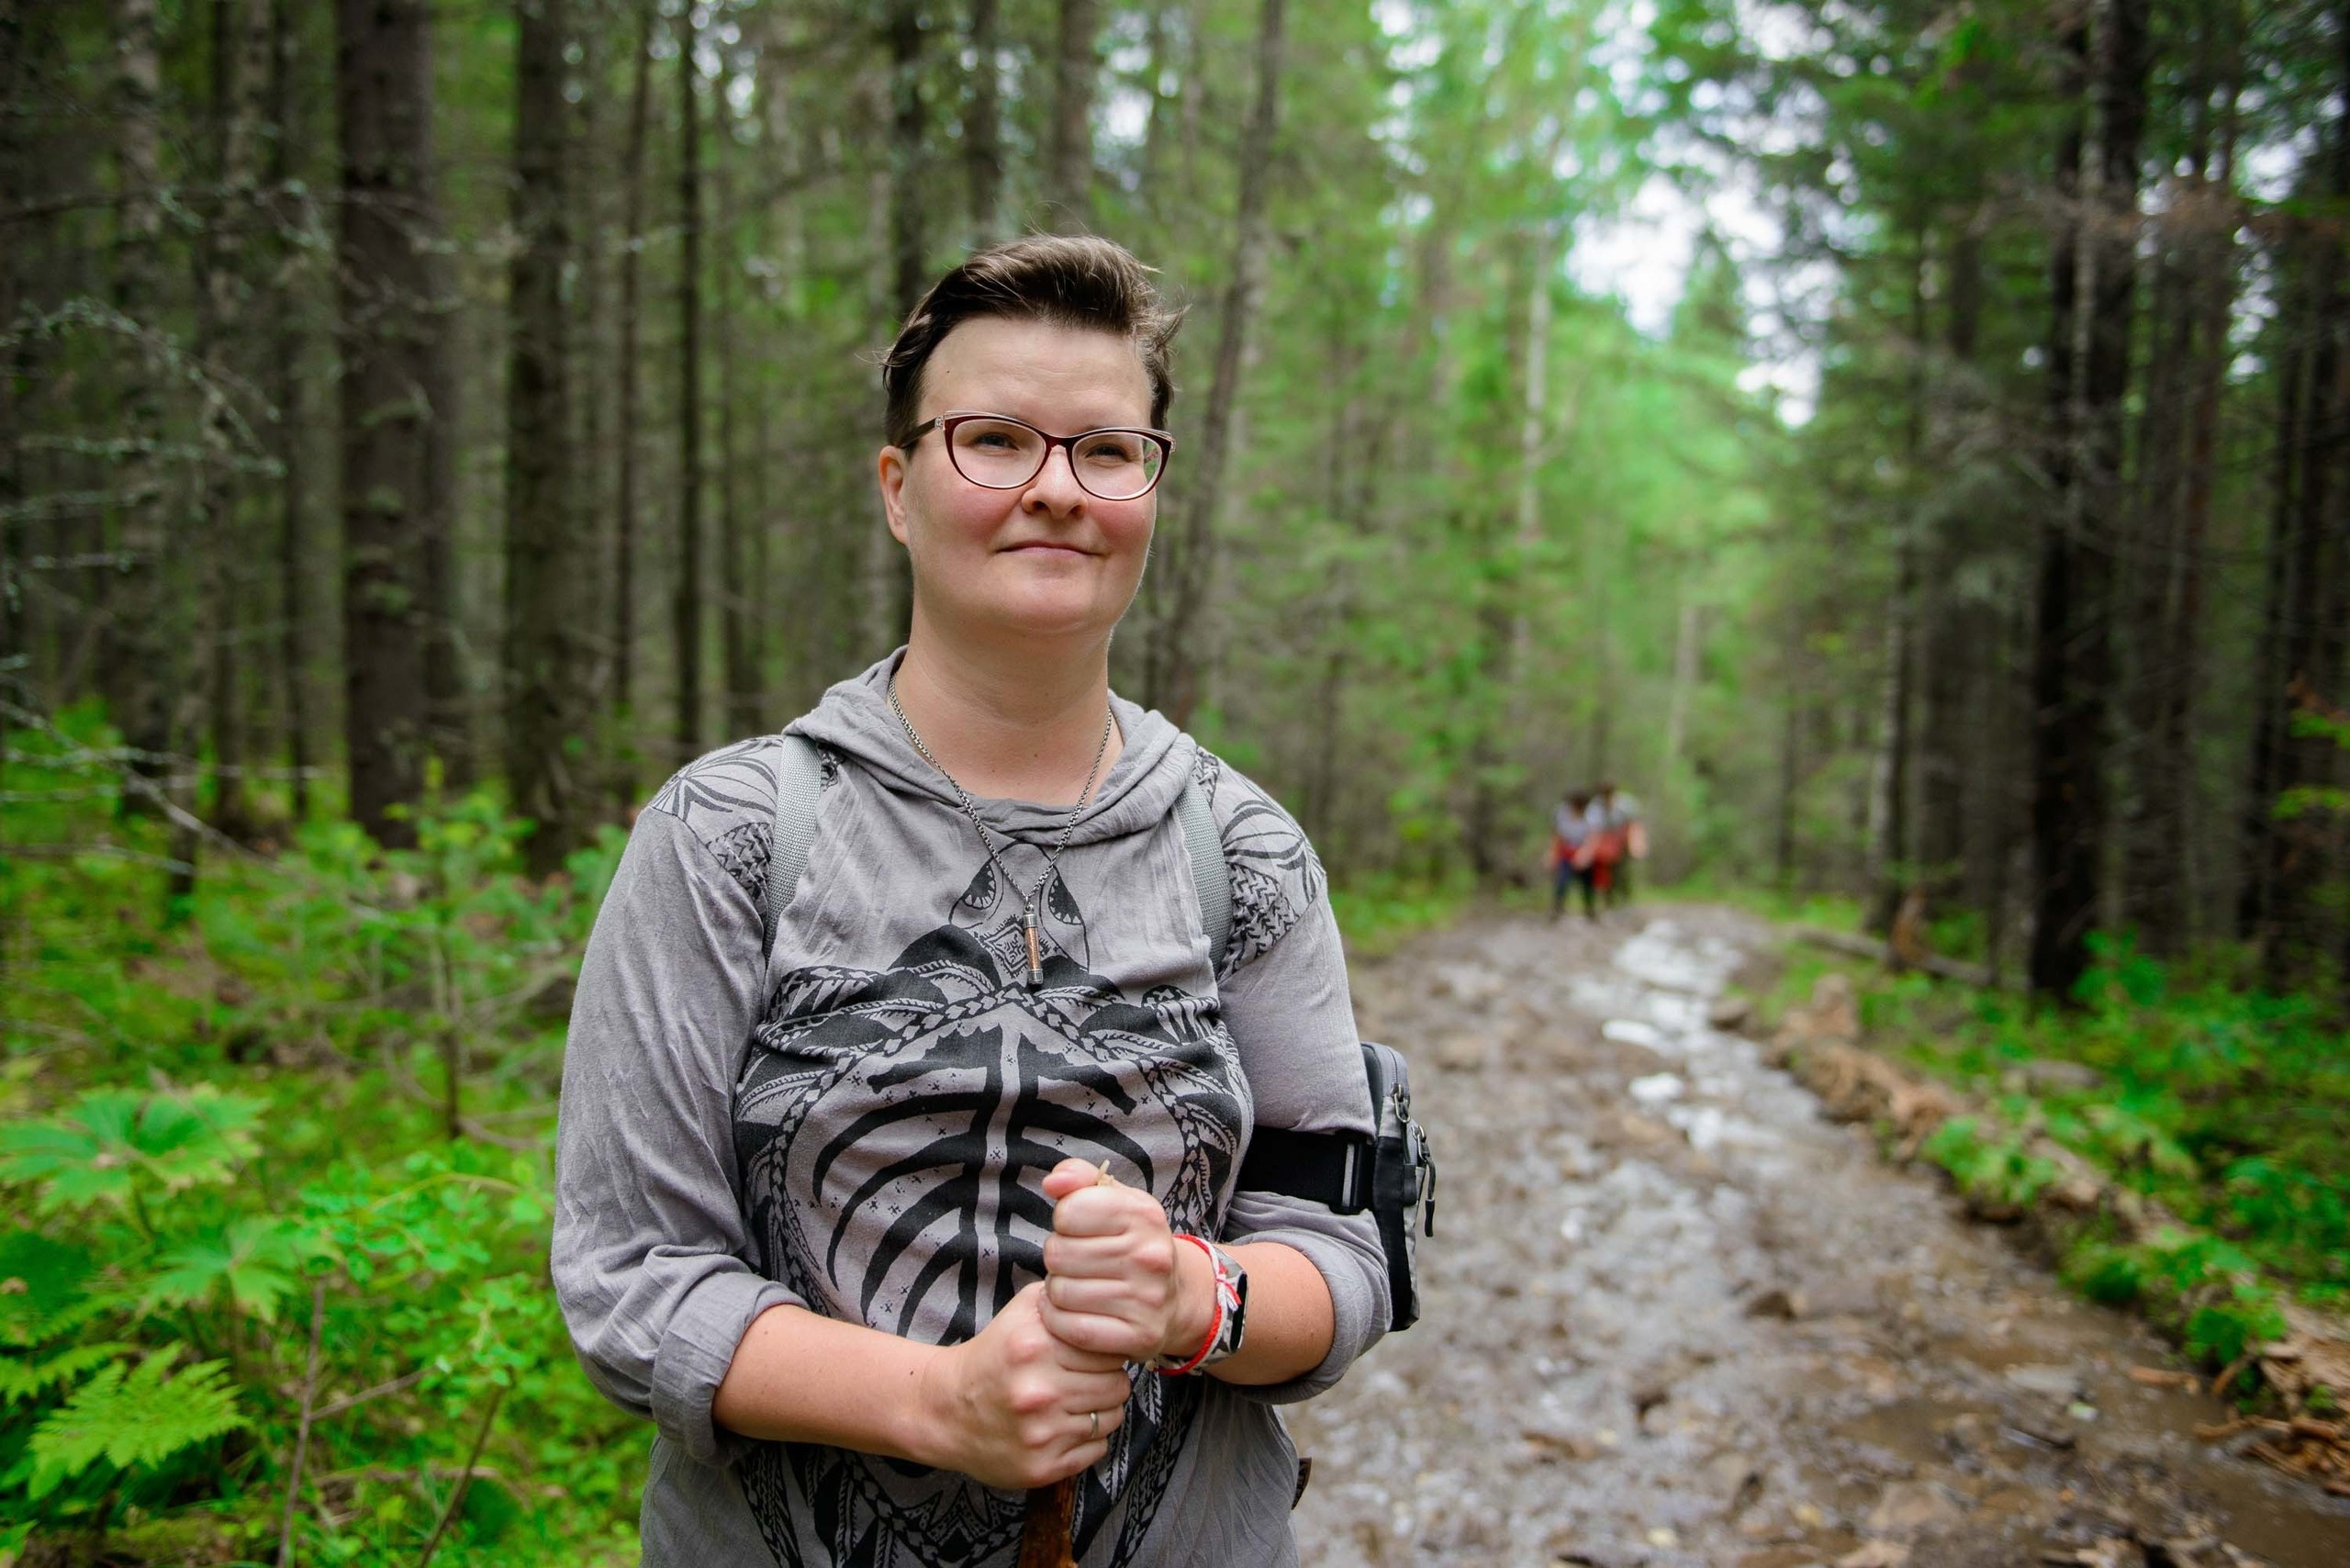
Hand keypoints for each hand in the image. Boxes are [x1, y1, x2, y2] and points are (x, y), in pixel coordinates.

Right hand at [914, 1282, 1128, 1489]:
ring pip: (1112, 1418)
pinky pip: (1098, 1450)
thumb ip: (1064, 1295)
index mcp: (1035, 1347)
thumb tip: (1106, 1295)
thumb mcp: (1021, 1311)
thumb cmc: (994, 1356)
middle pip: (1117, 1386)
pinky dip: (1089, 1439)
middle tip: (1086, 1380)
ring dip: (1100, 1410)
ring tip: (1075, 1402)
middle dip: (1108, 1381)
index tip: (1093, 1355)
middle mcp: (1038, 1392)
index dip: (1107, 1351)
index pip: (1111, 1351)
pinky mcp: (1042, 1467)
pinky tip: (1065, 1427)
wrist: (947, 1410)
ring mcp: (1041, 1434)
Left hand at [1037, 1159, 1215, 1365]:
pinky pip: (1072, 1329)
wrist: (1175, 1297)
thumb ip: (1079, 1178)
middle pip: (1058, 1253)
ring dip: (1056, 1292)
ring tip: (1075, 1287)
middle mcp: (1150, 1255)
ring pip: (1060, 1292)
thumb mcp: (1115, 1201)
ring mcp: (1148, 1299)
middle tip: (1075, 1264)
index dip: (1064, 1221)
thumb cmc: (1132, 1243)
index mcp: (1144, 1214)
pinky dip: (1059, 1322)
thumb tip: (1052, 1184)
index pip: (1068, 1211)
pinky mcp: (1139, 1336)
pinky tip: (1069, 1313)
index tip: (1078, 1230)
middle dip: (1057, 1258)